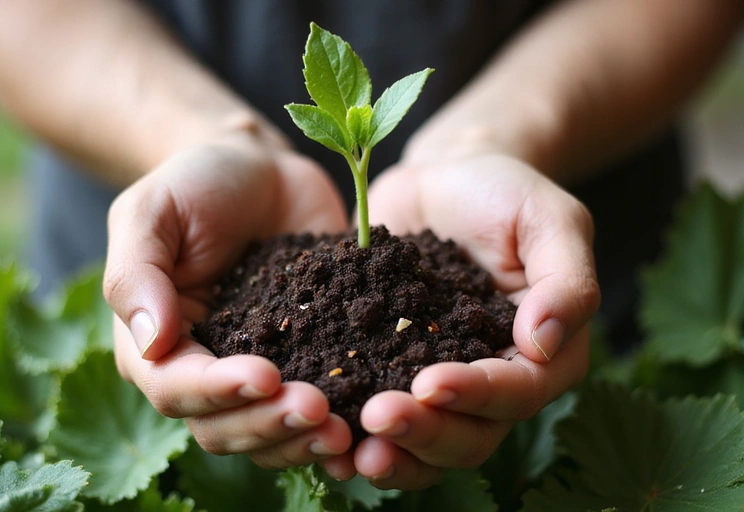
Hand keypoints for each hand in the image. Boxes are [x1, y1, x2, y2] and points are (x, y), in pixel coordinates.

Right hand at [104, 135, 353, 469]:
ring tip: (345, 430)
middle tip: (317, 408)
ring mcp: (263, 367)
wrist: (260, 169)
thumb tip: (152, 344)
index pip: (177, 389)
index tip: (266, 377)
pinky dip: (343, 421)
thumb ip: (137, 275)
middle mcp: (208, 369)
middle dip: (269, 425)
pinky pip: (321, 404)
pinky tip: (371, 422)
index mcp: (160, 345)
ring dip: (304, 440)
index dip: (218, 392)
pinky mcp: (310, 357)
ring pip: (271, 433)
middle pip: (225, 427)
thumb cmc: (195, 184)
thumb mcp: (151, 214)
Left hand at [345, 154, 599, 488]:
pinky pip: (379, 412)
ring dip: (392, 450)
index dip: (477, 396)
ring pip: (425, 441)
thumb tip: (545, 343)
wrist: (442, 179)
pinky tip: (323, 435)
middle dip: (425, 434)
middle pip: (469, 434)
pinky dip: (355, 433)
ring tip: (349, 445)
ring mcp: (439, 378)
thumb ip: (566, 278)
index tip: (430, 384)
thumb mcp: (548, 218)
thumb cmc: (503, 193)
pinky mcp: (391, 367)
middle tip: (377, 418)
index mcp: (541, 353)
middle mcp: (493, 380)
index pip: (518, 391)